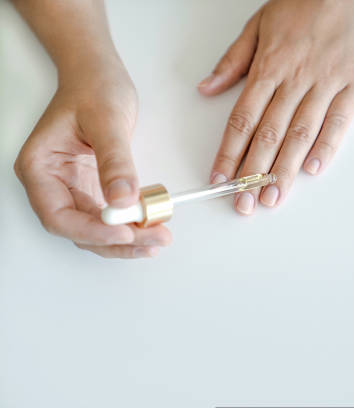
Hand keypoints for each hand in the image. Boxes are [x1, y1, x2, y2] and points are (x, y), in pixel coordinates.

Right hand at [14, 63, 171, 257]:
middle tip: (154, 240)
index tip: (124, 232)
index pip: (58, 215)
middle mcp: (53, 183)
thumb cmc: (93, 88)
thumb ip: (115, 162)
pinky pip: (110, 217)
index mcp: (40, 167)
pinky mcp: (94, 188)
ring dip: (128, 239)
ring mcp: (74, 188)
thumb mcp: (107, 121)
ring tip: (159, 237)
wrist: (99, 74)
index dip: (91, 231)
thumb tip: (123, 199)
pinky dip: (131, 226)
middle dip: (117, 240)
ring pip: (96, 229)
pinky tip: (152, 228)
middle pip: (78, 229)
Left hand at [198, 0, 353, 214]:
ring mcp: (327, 83)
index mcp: (269, 65)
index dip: (229, 151)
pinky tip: (313, 169)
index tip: (219, 178)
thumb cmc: (304, 2)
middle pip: (269, 133)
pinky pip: (339, 121)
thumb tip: (206, 89)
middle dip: (253, 173)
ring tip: (272, 197)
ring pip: (301, 133)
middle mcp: (296, 78)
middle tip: (243, 203)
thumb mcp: (259, 24)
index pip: (243, 118)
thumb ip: (232, 61)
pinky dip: (326, 146)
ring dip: (285, 170)